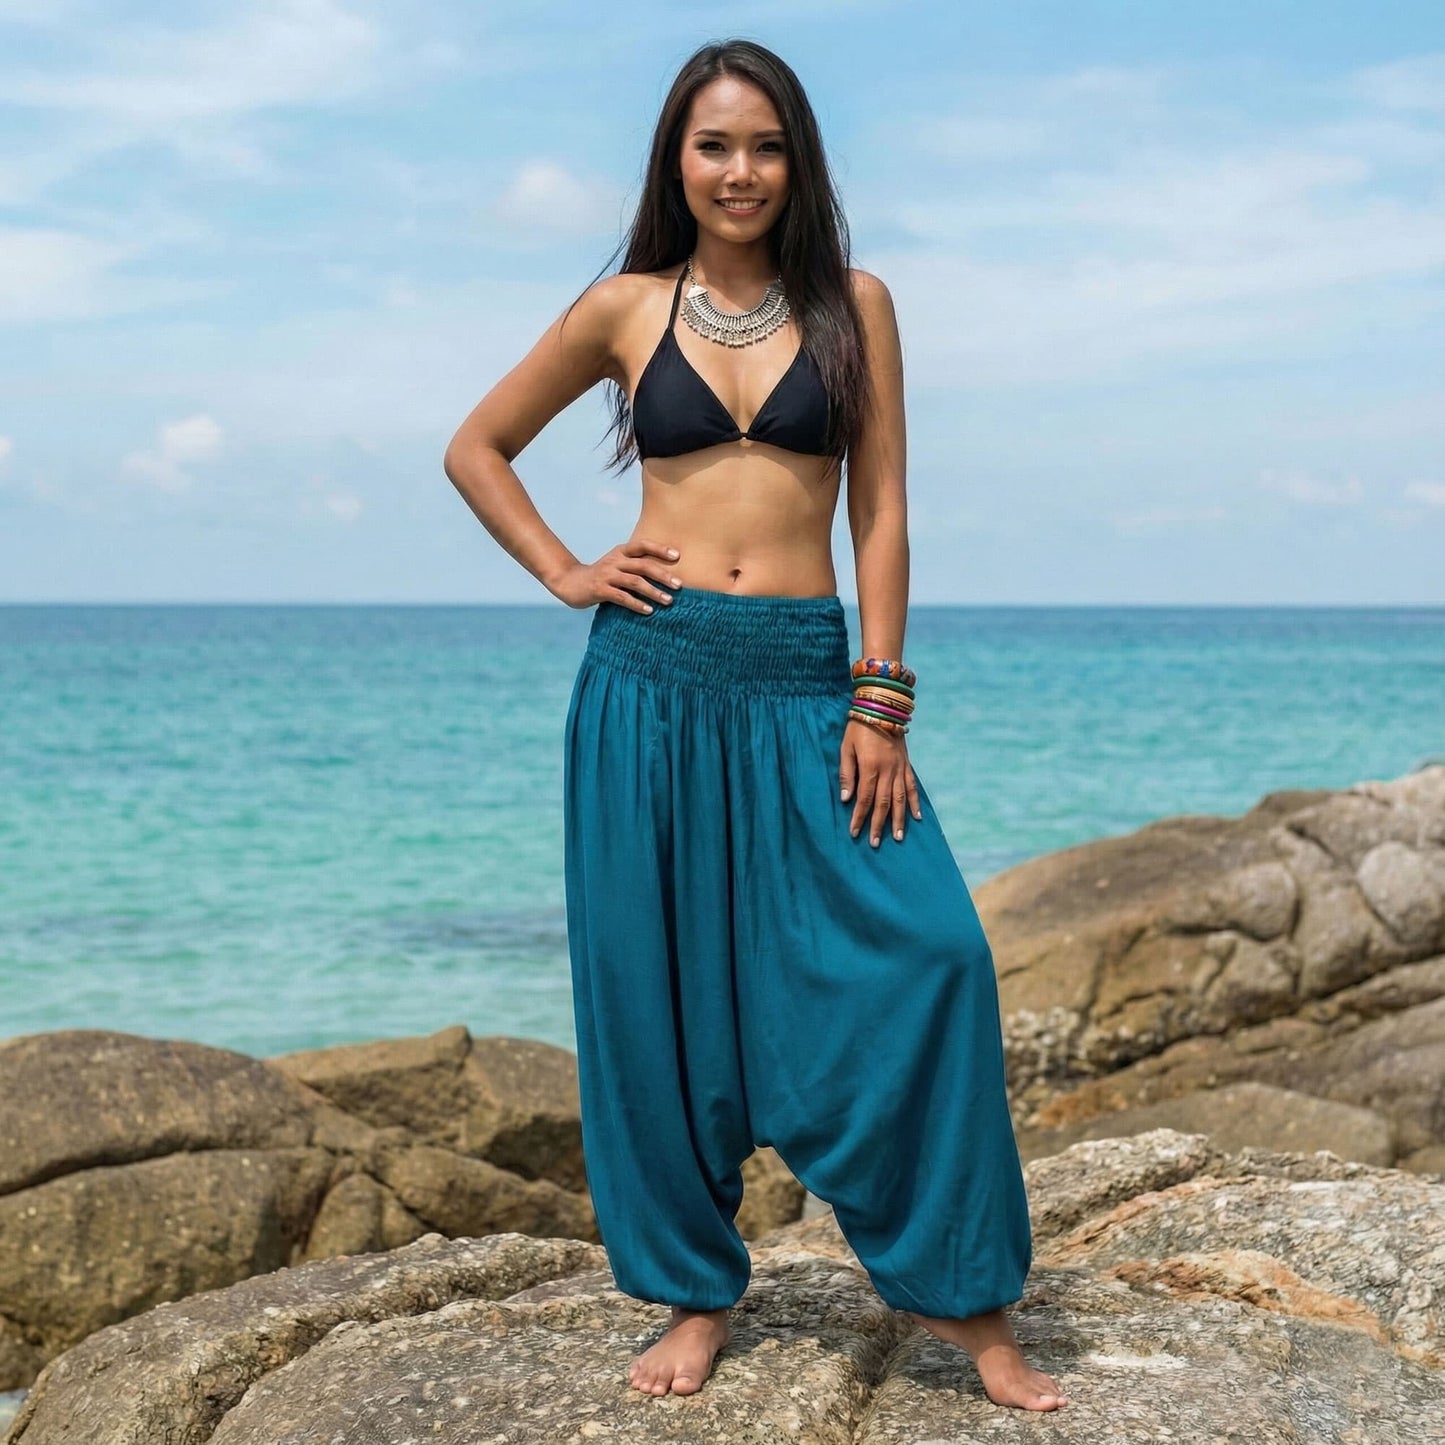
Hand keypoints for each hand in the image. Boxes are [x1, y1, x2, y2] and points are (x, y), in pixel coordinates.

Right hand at [551, 538, 682, 612]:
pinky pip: (622, 597)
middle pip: (643, 565)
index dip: (660, 549)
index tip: (678, 556)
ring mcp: (607, 575)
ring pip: (635, 582)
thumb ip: (635, 565)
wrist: (569, 582)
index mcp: (620, 552)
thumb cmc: (600, 575)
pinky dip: (636, 604)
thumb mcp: (616, 564)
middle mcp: (614, 561)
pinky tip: (648, 610)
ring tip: (668, 601)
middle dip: (663, 575)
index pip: (643, 545)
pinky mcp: (600, 590)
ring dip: (654, 592)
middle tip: (680, 585)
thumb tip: (665, 572)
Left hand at [840, 719, 921, 845]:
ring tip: (898, 837)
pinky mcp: (906, 765)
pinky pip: (912, 787)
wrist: (883, 708)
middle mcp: (887, 770)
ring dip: (899, 820)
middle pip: (883, 803)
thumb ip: (846, 774)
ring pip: (900, 799)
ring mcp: (899, 768)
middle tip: (874, 843)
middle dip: (878, 825)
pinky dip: (914, 803)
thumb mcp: (846, 748)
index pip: (864, 799)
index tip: (855, 833)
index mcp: (870, 767)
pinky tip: (916, 817)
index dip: (859, 817)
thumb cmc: (858, 727)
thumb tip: (846, 799)